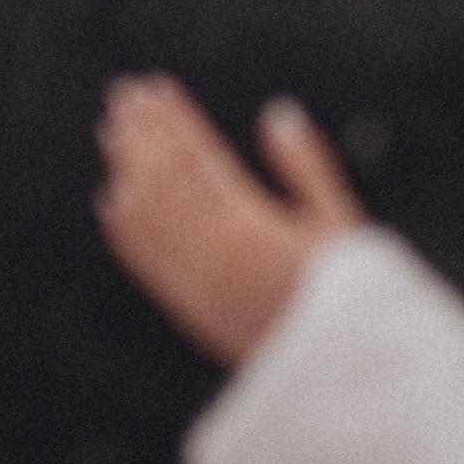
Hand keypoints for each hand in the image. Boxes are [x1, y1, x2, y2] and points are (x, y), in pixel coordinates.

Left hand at [95, 78, 365, 367]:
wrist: (340, 377)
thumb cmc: (350, 296)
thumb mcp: (341, 224)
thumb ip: (306, 168)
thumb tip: (278, 113)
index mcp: (249, 226)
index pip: (197, 158)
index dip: (175, 119)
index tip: (157, 86)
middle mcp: (211, 255)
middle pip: (164, 181)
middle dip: (143, 133)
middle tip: (123, 94)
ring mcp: (195, 284)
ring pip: (148, 217)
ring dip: (128, 169)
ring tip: (113, 131)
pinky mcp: (191, 310)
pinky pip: (147, 264)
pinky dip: (126, 230)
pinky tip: (113, 202)